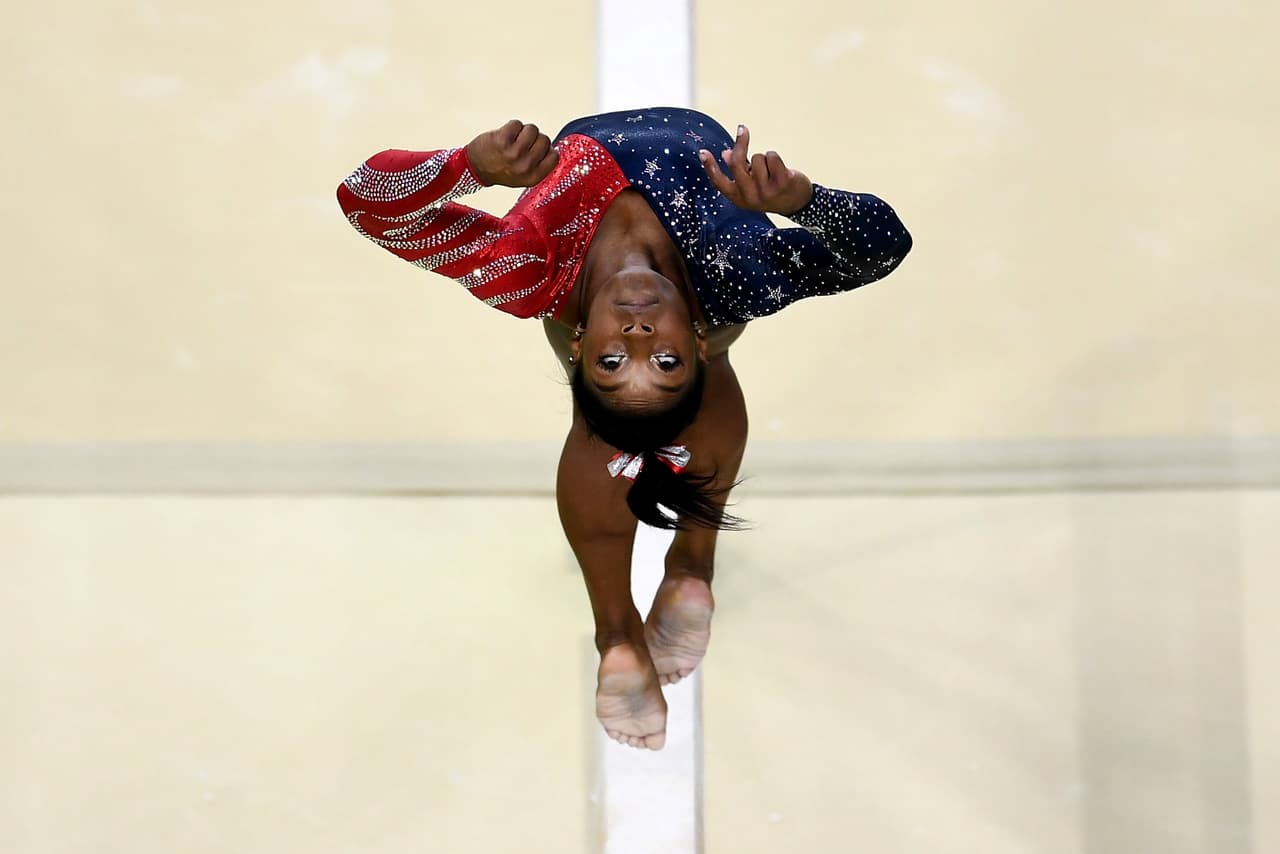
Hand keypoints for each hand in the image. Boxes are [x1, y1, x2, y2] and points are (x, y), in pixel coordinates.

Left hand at [466, 119, 559, 187]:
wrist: (475, 168)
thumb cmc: (500, 170)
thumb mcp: (524, 177)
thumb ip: (539, 166)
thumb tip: (552, 148)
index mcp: (533, 177)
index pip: (554, 156)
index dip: (547, 149)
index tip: (537, 150)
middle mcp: (525, 167)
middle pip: (544, 139)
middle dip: (534, 139)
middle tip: (521, 145)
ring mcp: (513, 153)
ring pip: (532, 129)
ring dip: (523, 130)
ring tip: (513, 140)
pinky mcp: (502, 140)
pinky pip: (517, 124)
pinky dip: (511, 126)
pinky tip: (505, 136)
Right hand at [698, 124, 812, 215]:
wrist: (798, 204)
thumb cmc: (771, 192)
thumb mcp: (751, 185)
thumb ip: (738, 171)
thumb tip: (725, 153)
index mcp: (739, 199)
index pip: (720, 182)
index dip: (710, 166)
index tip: (702, 152)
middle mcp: (751, 197)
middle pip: (737, 163)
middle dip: (740, 143)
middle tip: (742, 129)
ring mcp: (767, 191)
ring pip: (757, 157)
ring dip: (764, 159)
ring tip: (771, 171)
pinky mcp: (782, 182)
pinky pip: (771, 156)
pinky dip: (775, 158)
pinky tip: (780, 169)